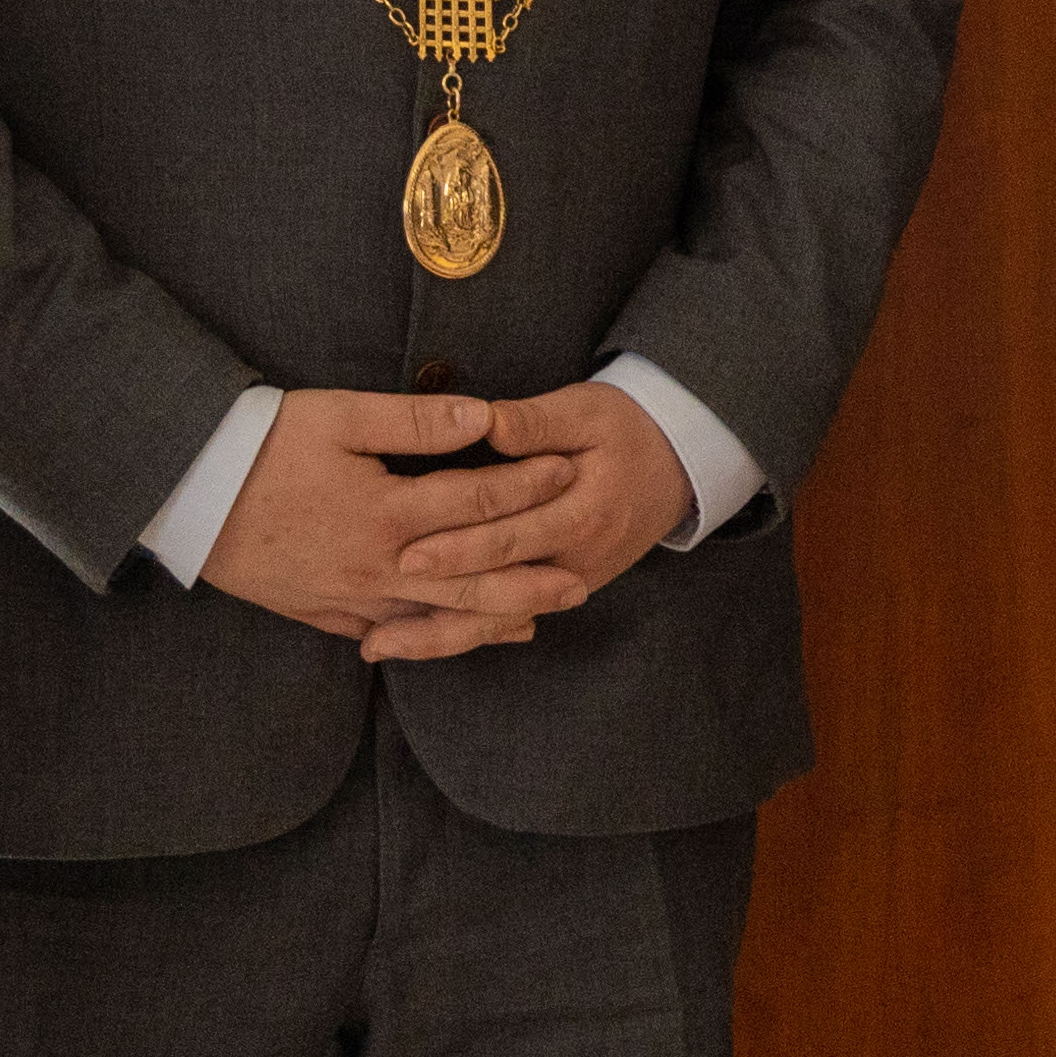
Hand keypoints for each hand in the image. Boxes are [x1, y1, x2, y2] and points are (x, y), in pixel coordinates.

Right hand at [198, 389, 598, 656]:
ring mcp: (351, 597)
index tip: (568, 472)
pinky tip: (450, 636)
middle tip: (580, 580)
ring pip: (435, 617)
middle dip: (530, 580)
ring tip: (537, 621)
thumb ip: (414, 421)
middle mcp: (378, 565)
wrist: (189, 495)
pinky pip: (390, 635)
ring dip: (489, 620)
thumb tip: (484, 417)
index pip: (476, 501)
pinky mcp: (323, 611)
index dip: (527, 486)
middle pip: (471, 578)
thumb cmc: (262, 445)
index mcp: (387, 512)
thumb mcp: (337, 416)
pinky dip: (429, 638)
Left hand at [378, 382, 700, 660]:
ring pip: (499, 620)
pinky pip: (509, 618)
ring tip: (378, 646)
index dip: (458, 547)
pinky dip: (464, 633)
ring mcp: (570, 581)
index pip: (510, 536)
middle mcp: (576, 560)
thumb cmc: (625, 428)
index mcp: (582, 513)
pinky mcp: (561, 588)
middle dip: (434, 603)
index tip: (407, 553)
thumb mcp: (587, 410)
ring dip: (439, 636)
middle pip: (496, 589)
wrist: (679, 464)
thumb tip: (486, 423)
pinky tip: (417, 641)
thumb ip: (536, 421)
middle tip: (376, 614)